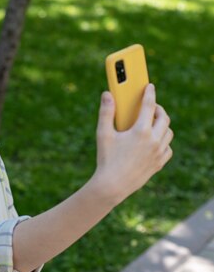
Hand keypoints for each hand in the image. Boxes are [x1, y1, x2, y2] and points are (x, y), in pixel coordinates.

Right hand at [94, 83, 172, 204]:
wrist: (112, 186)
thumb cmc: (106, 159)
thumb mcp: (103, 134)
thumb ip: (106, 112)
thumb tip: (107, 94)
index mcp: (141, 131)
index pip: (149, 105)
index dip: (149, 93)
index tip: (150, 86)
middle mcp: (153, 141)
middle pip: (164, 118)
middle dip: (158, 109)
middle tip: (150, 107)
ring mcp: (158, 153)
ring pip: (168, 132)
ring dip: (162, 125)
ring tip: (152, 123)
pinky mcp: (159, 163)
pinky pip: (168, 148)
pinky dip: (163, 141)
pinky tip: (154, 141)